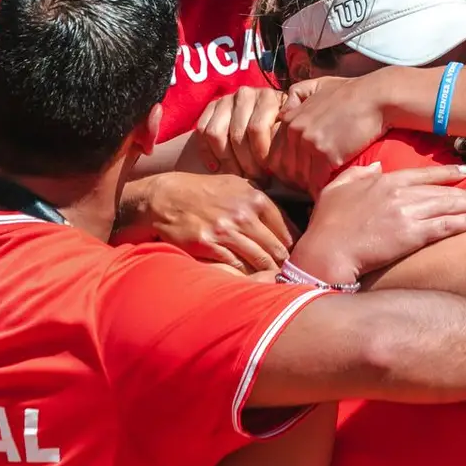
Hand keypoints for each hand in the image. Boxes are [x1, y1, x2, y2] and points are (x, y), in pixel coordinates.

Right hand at [116, 172, 293, 272]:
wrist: (166, 197)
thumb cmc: (204, 191)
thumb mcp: (235, 184)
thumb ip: (260, 198)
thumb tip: (288, 218)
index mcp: (255, 198)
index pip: (287, 228)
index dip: (295, 245)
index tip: (299, 256)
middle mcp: (243, 214)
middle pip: (276, 248)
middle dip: (285, 263)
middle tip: (290, 275)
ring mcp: (226, 230)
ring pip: (259, 260)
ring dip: (268, 273)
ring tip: (274, 281)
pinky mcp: (208, 245)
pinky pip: (236, 267)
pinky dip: (245, 276)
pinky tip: (250, 281)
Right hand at [189, 86, 285, 180]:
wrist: (265, 114)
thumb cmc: (280, 129)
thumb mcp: (289, 128)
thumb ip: (285, 134)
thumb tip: (281, 146)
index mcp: (267, 97)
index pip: (257, 129)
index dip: (260, 154)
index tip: (266, 171)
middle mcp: (245, 94)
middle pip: (237, 134)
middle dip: (245, 162)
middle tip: (253, 178)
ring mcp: (226, 99)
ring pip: (216, 134)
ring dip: (226, 160)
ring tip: (238, 174)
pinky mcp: (211, 107)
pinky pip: (202, 131)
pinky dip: (208, 153)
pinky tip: (217, 168)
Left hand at [269, 73, 388, 193]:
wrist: (376, 97)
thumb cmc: (352, 92)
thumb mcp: (317, 86)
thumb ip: (297, 96)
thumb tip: (283, 114)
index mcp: (290, 119)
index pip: (274, 156)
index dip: (286, 170)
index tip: (300, 175)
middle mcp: (295, 131)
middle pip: (286, 170)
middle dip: (297, 181)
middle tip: (312, 186)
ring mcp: (310, 143)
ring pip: (301, 178)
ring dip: (311, 187)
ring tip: (322, 188)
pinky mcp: (327, 154)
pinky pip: (318, 181)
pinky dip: (323, 188)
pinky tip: (331, 189)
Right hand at [289, 163, 465, 285]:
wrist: (327, 250)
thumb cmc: (326, 223)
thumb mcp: (335, 189)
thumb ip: (357, 174)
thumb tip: (376, 168)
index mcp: (384, 181)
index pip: (423, 174)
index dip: (447, 173)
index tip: (465, 172)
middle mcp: (400, 193)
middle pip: (442, 190)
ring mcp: (408, 213)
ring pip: (448, 206)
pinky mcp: (412, 235)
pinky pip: (445, 226)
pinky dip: (465, 222)